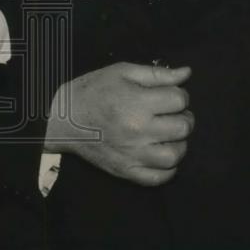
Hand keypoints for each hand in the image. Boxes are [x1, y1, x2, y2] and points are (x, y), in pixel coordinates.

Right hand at [44, 62, 193, 185]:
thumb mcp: (122, 72)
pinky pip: (159, 177)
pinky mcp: (127, 171)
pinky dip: (167, 168)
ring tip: (167, 134)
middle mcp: (138, 130)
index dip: (179, 95)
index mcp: (137, 102)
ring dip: (178, 143)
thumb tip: (186, 73)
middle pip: (183, 127)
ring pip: (175, 155)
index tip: (169, 95)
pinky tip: (160, 153)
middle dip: (183, 117)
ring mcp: (133, 154)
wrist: (63, 118)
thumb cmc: (93, 90)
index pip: (179, 100)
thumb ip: (156, 73)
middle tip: (170, 114)